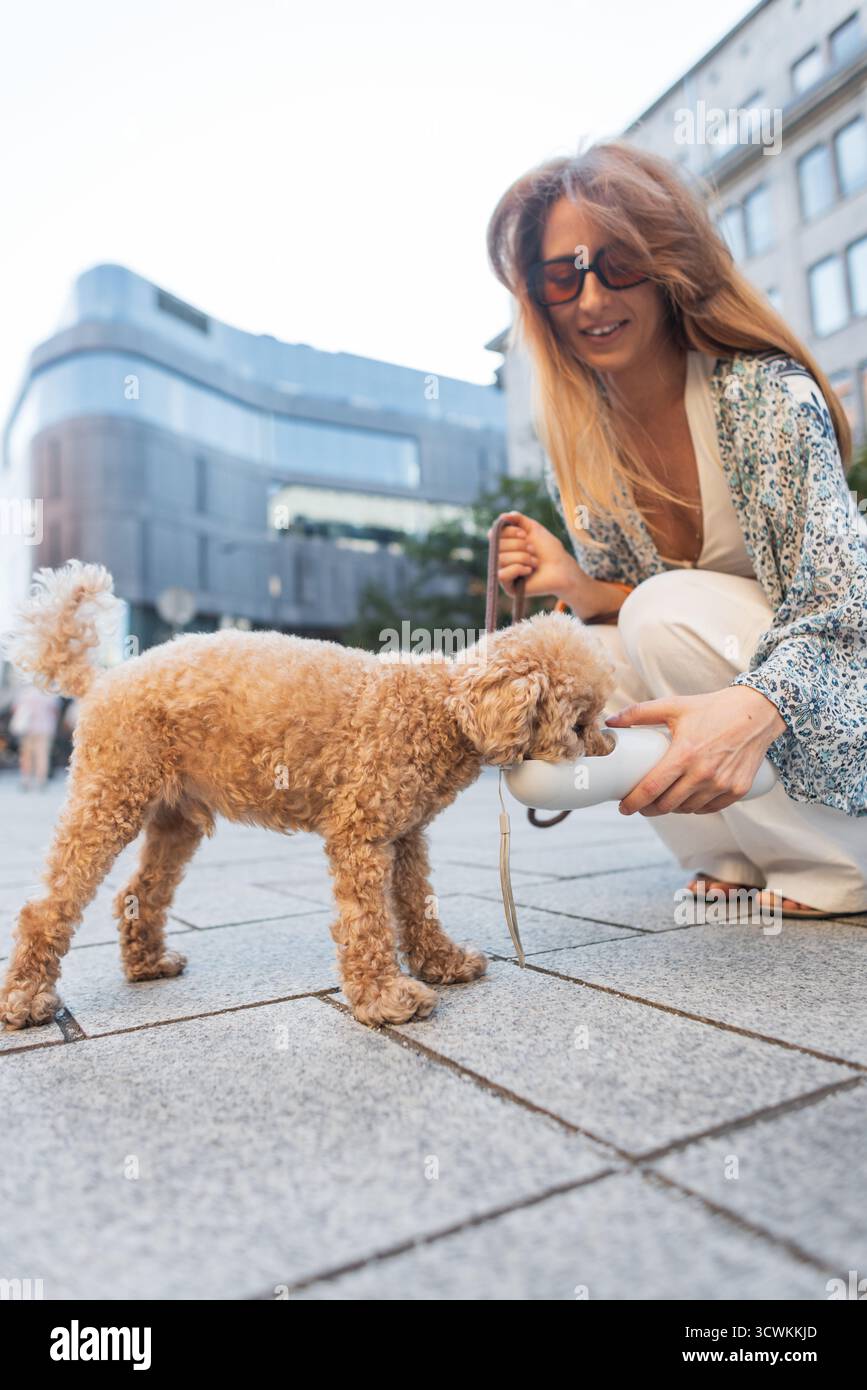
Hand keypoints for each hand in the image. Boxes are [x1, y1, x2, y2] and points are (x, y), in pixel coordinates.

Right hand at [491, 511, 580, 600]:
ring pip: (501, 559)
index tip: (525, 535)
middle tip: (533, 550)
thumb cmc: (550, 550)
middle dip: (519, 546)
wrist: (562, 568)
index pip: (494, 534)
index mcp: (506, 544)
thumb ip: (518, 519)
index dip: (509, 532)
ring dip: (523, 557)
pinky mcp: (508, 586)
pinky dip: (518, 569)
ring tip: (535, 562)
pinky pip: (502, 574)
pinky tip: (529, 571)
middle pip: (497, 546)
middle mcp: (502, 558)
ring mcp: (504, 572)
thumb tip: (503, 516)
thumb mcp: (534, 529)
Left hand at [605, 686, 786, 814]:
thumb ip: (639, 713)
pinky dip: (695, 808)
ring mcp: (723, 784)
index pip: (651, 789)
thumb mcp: (674, 706)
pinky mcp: (738, 790)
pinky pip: (710, 809)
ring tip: (663, 801)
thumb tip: (610, 722)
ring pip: (687, 809)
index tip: (623, 807)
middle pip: (667, 805)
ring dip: (672, 809)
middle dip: (648, 809)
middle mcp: (704, 773)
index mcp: (684, 754)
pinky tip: (687, 802)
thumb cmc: (712, 708)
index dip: (633, 802)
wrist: (756, 712)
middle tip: (640, 804)